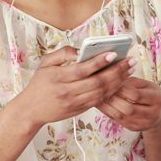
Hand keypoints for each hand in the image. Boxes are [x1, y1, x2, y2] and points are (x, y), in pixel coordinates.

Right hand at [16, 46, 133, 127]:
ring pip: (102, 93)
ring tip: (129, 70)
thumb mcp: (45, 63)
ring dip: (118, 81)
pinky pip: (99, 101)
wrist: (30, 110)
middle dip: (117, 71)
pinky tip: (121, 82)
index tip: (113, 53)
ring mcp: (74, 103)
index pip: (83, 69)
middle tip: (130, 61)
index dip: (99, 62)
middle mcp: (67, 91)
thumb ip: (63, 53)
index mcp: (58, 77)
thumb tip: (81, 50)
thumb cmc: (39, 83)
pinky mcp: (79, 110)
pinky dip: (112, 91)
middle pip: (97, 82)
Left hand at [97, 77, 160, 131]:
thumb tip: (112, 78)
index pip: (135, 95)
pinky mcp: (135, 129)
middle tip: (100, 90)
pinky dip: (108, 112)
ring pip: (121, 117)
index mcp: (157, 99)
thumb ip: (131, 82)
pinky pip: (118, 121)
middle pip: (128, 108)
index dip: (121, 89)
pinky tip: (102, 105)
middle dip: (112, 99)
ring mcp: (143, 124)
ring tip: (98, 97)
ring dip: (107, 106)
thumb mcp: (146, 84)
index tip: (109, 81)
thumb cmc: (151, 94)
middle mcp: (152, 114)